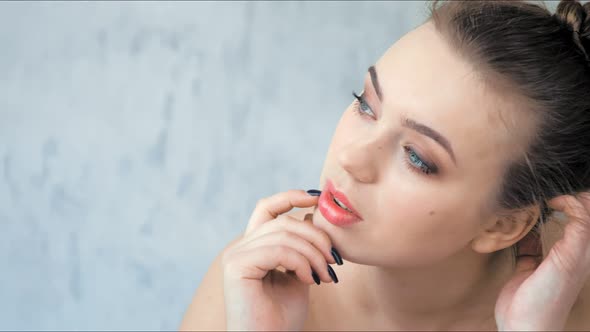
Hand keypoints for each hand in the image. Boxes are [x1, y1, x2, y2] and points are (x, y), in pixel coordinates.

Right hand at [221, 189, 341, 330]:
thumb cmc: (283, 318)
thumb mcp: (300, 274)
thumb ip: (303, 247)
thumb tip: (312, 214)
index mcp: (253, 247)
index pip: (268, 209)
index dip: (291, 197)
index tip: (317, 198)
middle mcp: (240, 248)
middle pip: (283, 221)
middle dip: (315, 236)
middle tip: (334, 259)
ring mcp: (235, 256)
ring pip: (283, 234)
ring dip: (313, 253)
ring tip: (325, 275)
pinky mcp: (236, 266)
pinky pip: (277, 250)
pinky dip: (300, 262)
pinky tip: (309, 280)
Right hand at [495, 193, 589, 330]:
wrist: (523, 326)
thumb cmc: (547, 300)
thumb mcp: (567, 262)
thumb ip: (577, 234)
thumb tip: (577, 205)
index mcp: (582, 252)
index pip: (587, 216)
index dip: (575, 200)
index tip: (554, 197)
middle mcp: (568, 253)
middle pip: (572, 220)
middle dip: (562, 204)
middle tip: (545, 196)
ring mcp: (547, 259)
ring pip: (548, 229)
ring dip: (540, 216)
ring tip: (530, 206)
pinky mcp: (528, 266)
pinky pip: (527, 243)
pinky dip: (522, 232)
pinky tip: (514, 227)